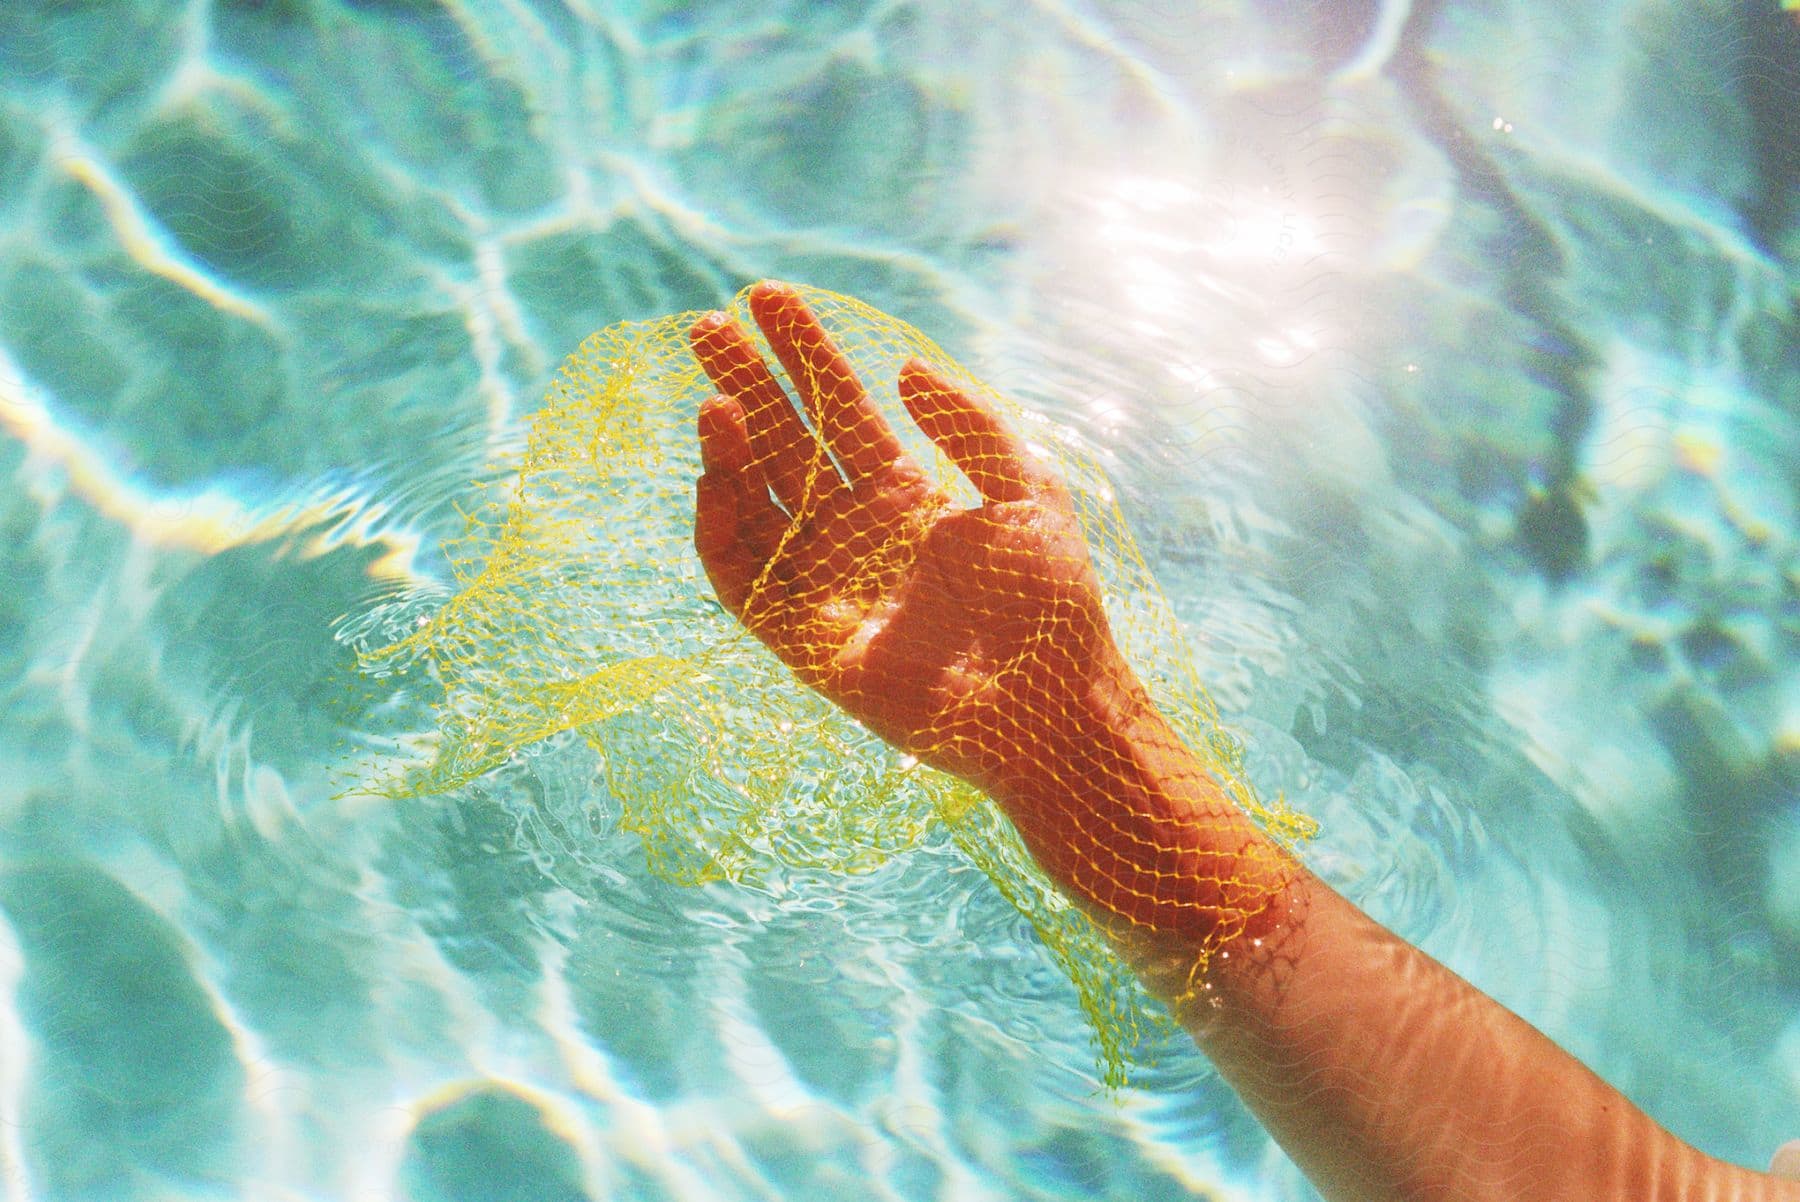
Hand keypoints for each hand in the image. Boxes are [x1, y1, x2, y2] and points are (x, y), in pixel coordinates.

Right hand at [688, 282, 1139, 793]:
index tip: (768, 297)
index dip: (804, 353)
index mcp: (908, 494)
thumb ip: (970, 426)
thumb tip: (903, 372)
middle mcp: (857, 532)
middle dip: (748, 382)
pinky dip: (721, 527)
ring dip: (728, 449)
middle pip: (785, 442)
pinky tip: (716, 476)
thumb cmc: (1051, 603)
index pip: (840, 408)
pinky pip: (743, 576)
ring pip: (756, 501)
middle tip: (707, 325)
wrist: (1050, 706)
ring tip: (716, 399)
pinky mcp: (803, 638)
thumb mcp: (1028, 491)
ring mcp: (825, 583)